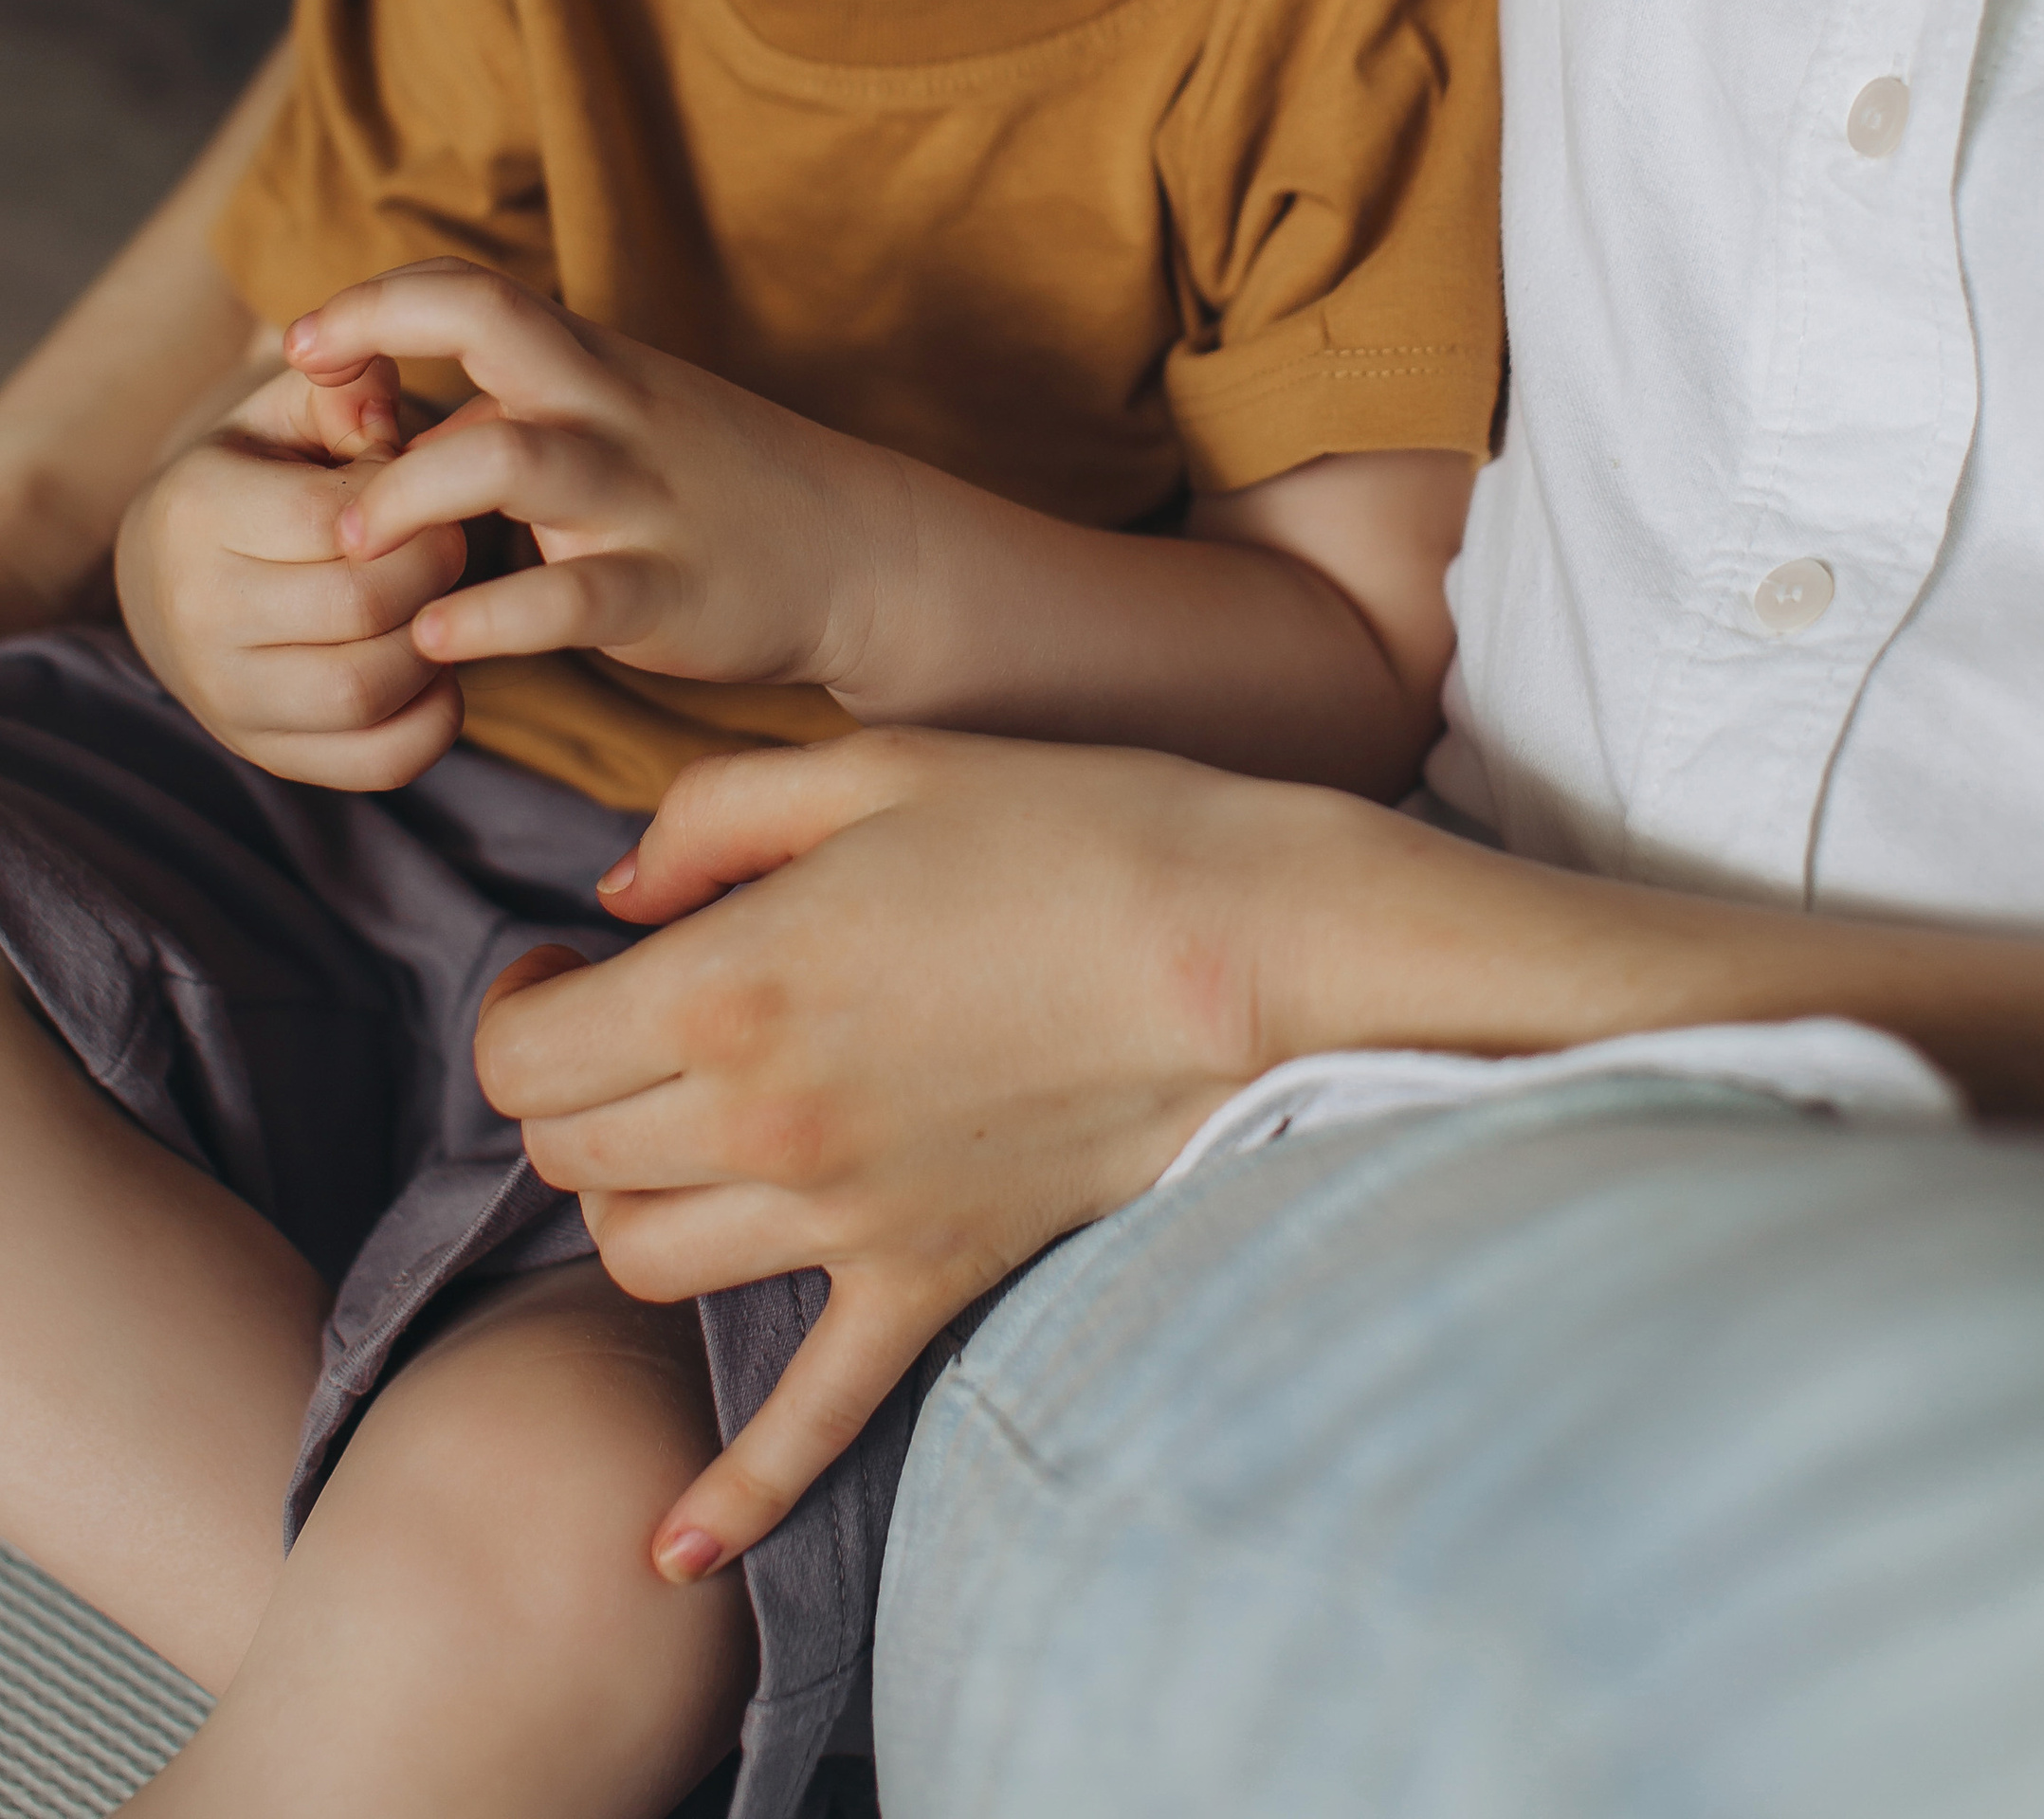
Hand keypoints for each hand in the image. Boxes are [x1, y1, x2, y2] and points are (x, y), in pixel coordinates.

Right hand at [116, 357, 468, 784]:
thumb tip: (378, 384)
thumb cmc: (261, 474)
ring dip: (434, 644)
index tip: (424, 485)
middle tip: (445, 540)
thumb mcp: (290, 411)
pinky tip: (432, 665)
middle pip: (363, 606)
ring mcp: (226, 696)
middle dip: (433, 567)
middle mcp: (198, 613)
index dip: (410, 499)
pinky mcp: (267, 751)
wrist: (176, 575)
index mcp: (198, 509)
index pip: (337, 519)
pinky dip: (432, 717)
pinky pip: (380, 760)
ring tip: (435, 600)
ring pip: (367, 690)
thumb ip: (344, 384)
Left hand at [286, 262, 883, 693]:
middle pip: (491, 324)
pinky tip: (435, 642)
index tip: (302, 344)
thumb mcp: (620, 420)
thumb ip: (513, 411)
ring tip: (351, 547)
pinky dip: (491, 618)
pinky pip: (569, 598)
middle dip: (381, 335)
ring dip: (409, 497)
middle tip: (312, 402)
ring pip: (512, 459)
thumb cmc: (719, 483)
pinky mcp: (666, 591)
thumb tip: (398, 420)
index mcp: (591, 366)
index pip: (471, 288)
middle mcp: (609, 412)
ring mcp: (639, 499)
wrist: (863, 552)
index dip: (375, 301)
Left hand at [473, 728, 1331, 1577]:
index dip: (519, 1010)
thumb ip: (712, 814)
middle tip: (625, 1031)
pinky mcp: (927, 1279)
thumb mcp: (873, 767)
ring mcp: (846, 1219)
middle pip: (570, 1154)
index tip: (565, 972)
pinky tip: (672, 1553)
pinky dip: (732, 1497)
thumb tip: (617, 894)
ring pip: (646, 1262)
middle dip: (571, 1091)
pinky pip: (808, 1422)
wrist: (1247, 946)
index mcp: (728, 985)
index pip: (526, 1054)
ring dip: (629, 1204)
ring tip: (673, 1140)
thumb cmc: (1067, 828)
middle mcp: (764, 1122)